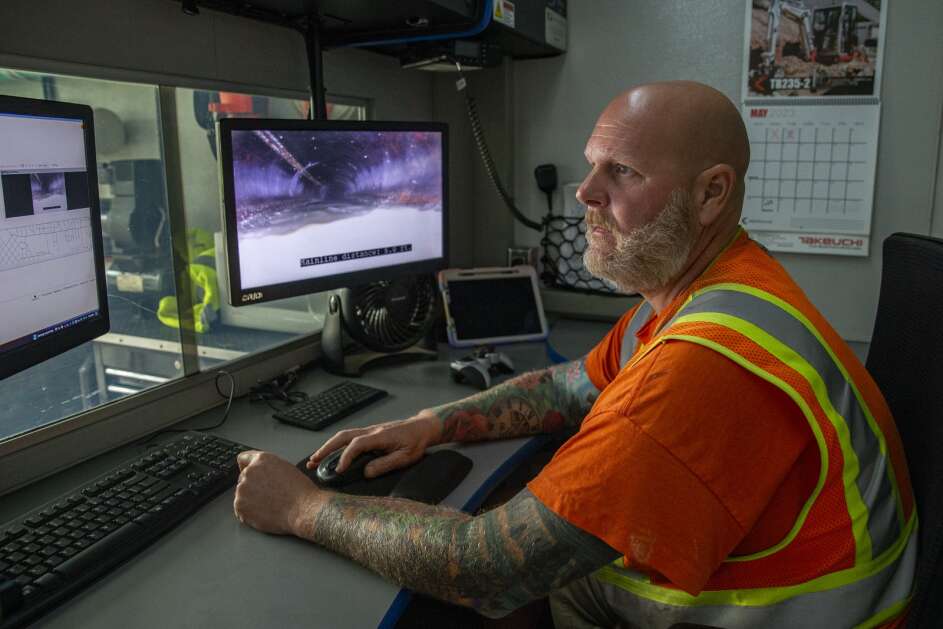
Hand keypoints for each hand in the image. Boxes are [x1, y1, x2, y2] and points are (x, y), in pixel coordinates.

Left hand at [234, 450, 323, 535]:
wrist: (303, 509)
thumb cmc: (300, 492)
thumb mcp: (286, 469)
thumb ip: (269, 468)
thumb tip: (263, 474)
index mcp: (262, 460)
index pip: (243, 459)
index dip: (246, 467)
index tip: (248, 473)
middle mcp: (250, 472)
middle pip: (243, 478)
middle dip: (252, 486)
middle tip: (266, 495)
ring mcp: (242, 489)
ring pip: (242, 495)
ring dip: (250, 500)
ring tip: (269, 505)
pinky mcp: (240, 506)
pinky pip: (241, 509)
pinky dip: (249, 513)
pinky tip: (264, 513)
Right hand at [307, 410, 440, 477]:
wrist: (423, 427)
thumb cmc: (416, 442)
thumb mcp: (406, 457)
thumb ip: (386, 464)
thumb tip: (366, 473)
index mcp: (380, 436)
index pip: (357, 444)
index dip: (345, 457)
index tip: (338, 470)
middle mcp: (372, 431)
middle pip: (343, 436)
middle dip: (326, 449)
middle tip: (313, 462)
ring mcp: (370, 430)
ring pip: (344, 436)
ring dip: (328, 446)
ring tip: (315, 459)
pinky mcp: (370, 433)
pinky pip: (349, 437)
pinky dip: (336, 445)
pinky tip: (331, 454)